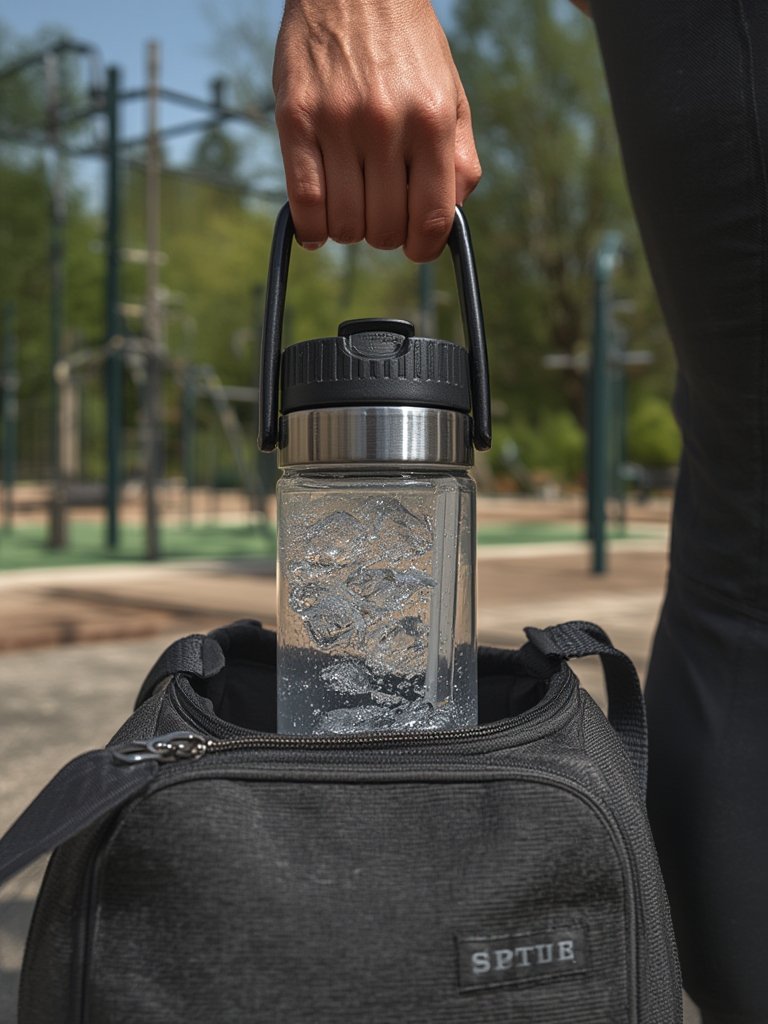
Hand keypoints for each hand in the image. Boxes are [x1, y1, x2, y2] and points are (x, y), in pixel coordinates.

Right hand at [272, 0, 480, 261]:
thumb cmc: (406, 46)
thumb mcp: (451, 93)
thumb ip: (460, 158)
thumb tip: (451, 218)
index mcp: (432, 120)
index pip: (433, 218)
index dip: (424, 248)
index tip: (416, 248)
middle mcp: (386, 123)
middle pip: (385, 228)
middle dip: (385, 235)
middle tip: (381, 215)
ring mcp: (338, 121)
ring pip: (344, 223)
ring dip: (349, 230)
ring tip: (351, 207)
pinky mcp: (295, 118)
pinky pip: (304, 202)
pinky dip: (311, 229)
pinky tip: (317, 227)